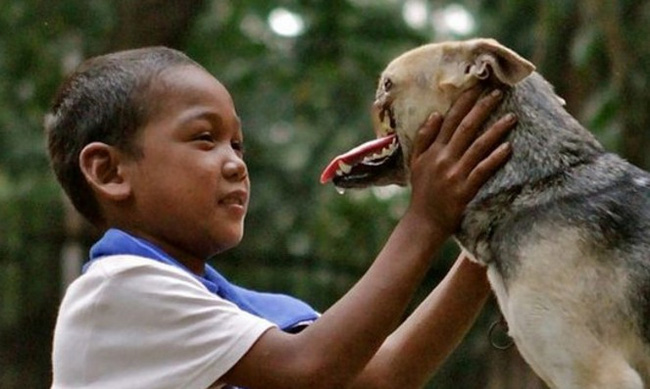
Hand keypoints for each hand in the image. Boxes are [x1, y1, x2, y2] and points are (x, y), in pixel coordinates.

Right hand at [406, 87, 514, 234]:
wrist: (424, 221)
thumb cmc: (422, 191)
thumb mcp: (416, 162)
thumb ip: (424, 138)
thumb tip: (435, 114)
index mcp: (433, 150)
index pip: (449, 120)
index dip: (463, 102)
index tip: (477, 87)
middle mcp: (444, 158)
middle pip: (466, 128)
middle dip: (482, 108)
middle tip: (498, 93)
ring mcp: (455, 174)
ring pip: (478, 146)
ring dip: (495, 130)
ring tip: (511, 117)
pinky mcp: (465, 189)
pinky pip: (483, 170)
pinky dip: (495, 158)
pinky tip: (508, 148)